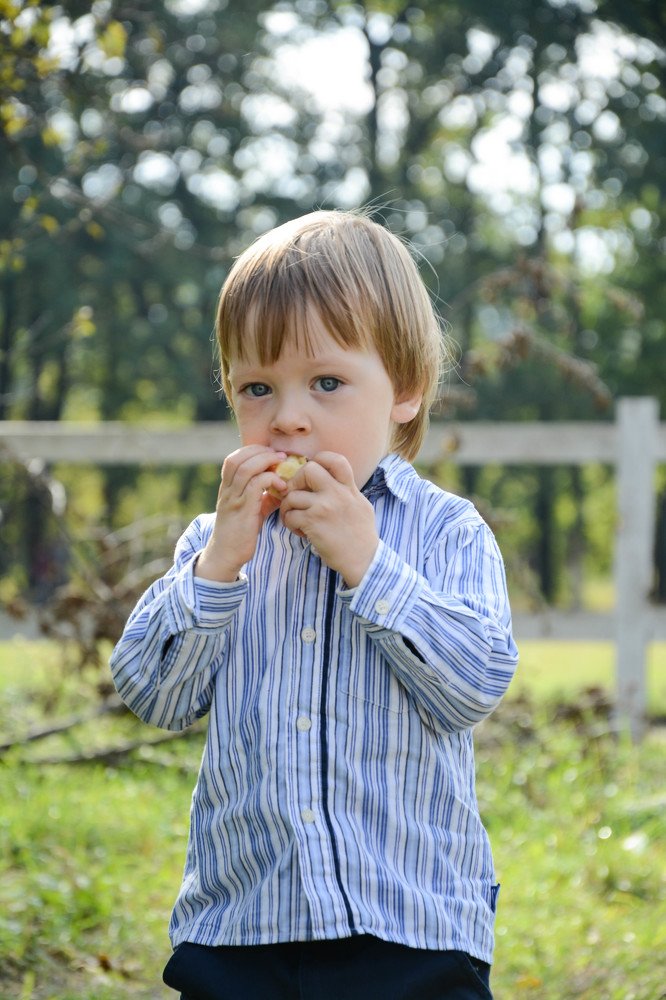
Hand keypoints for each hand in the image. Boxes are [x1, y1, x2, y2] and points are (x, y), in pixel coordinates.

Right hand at [195, 446, 286, 581]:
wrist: (225, 556)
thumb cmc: (239, 534)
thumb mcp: (250, 510)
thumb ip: (262, 497)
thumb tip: (281, 487)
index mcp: (227, 488)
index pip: (234, 458)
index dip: (252, 450)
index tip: (271, 453)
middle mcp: (227, 490)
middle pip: (238, 458)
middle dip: (261, 452)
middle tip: (279, 456)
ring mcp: (233, 499)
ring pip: (247, 468)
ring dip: (267, 462)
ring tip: (282, 465)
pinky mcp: (243, 510)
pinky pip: (256, 485)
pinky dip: (271, 479)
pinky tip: (281, 486)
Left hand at [279, 452, 378, 586]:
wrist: (364, 560)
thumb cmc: (362, 535)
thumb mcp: (361, 505)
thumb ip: (347, 491)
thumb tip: (332, 480)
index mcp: (349, 488)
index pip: (335, 460)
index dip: (320, 459)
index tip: (313, 473)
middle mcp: (337, 494)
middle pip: (309, 469)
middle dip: (297, 480)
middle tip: (297, 494)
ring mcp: (324, 508)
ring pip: (292, 495)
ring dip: (288, 507)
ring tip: (295, 517)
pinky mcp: (312, 523)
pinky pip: (290, 515)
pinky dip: (290, 523)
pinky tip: (300, 531)